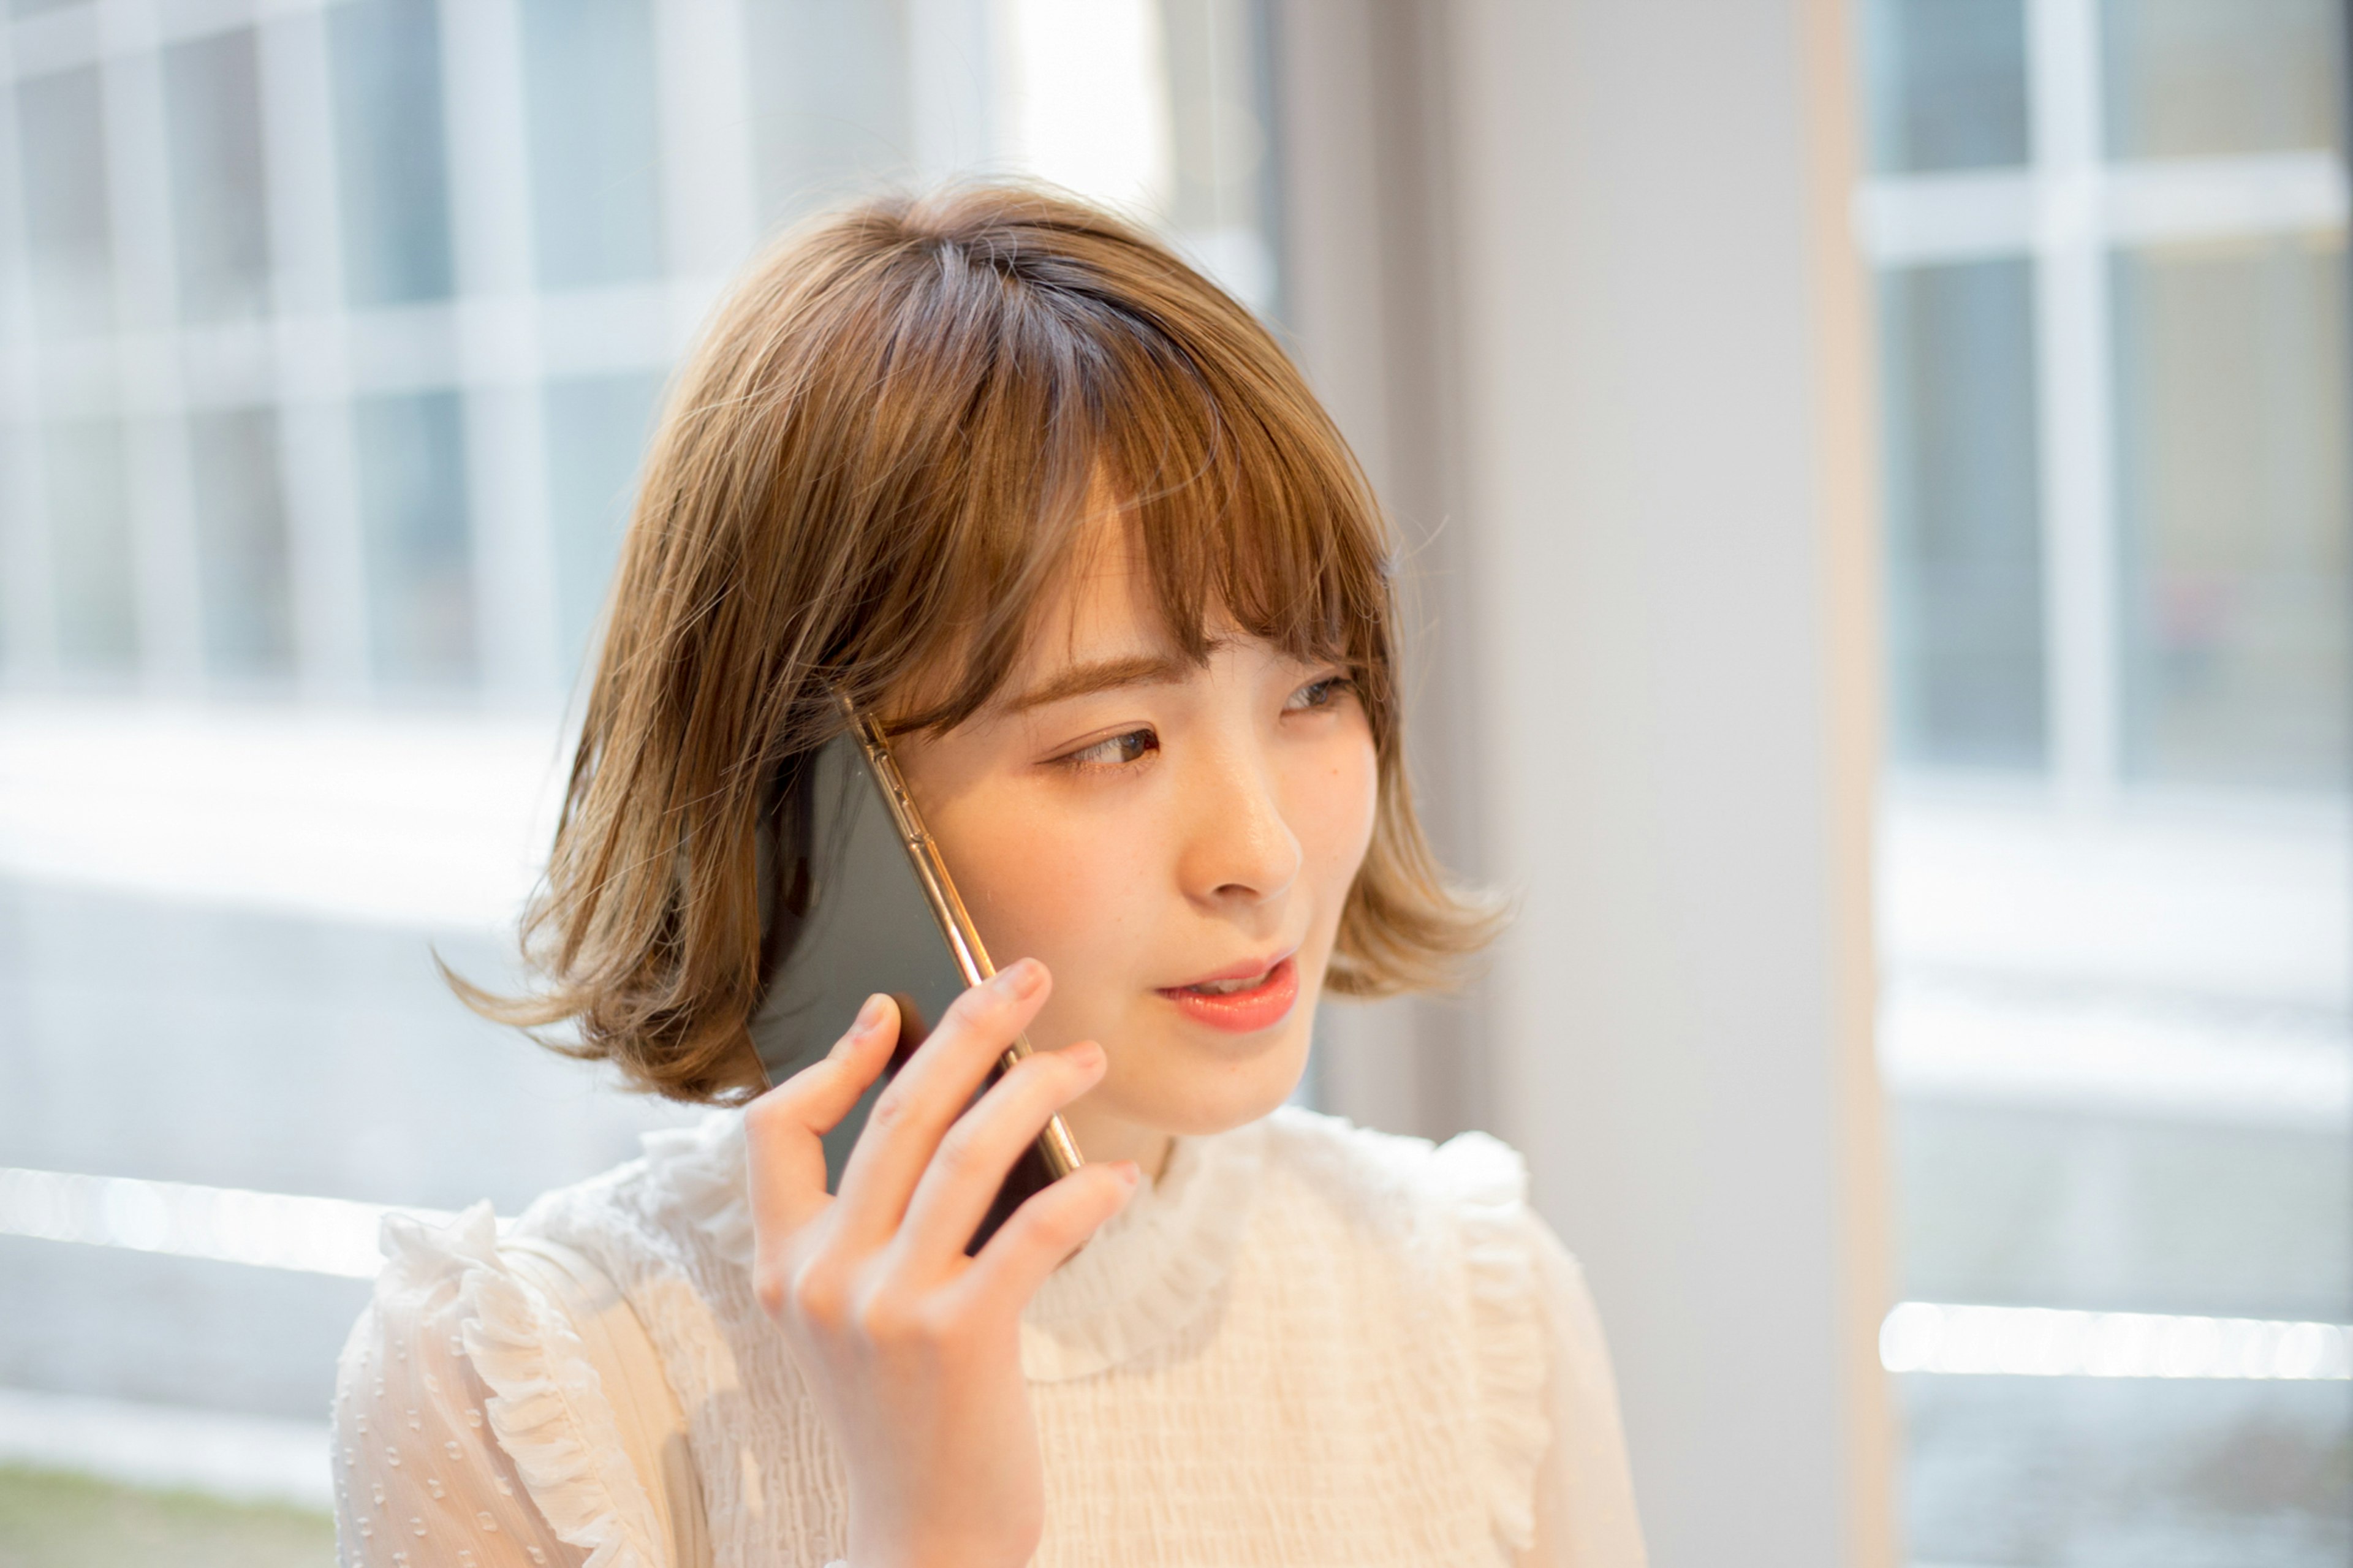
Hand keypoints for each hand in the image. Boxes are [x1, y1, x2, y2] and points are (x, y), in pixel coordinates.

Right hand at [745, 959, 1139, 1567]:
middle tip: (1024, 976)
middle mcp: (824, 1276)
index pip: (774, 1131)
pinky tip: (1120, 1178)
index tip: (890, 1012)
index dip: (831, 1059)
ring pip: (967, 1152)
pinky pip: (1033, 1231)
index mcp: (784, 1266)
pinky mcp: (960, 1339)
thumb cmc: (906, 1417)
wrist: (922, 1541)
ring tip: (1087, 1058)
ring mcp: (887, 1306)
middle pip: (896, 1114)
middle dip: (967, 1029)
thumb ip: (872, 1231)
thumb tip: (957, 1113)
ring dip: (1037, 1089)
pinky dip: (1083, 1192)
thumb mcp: (853, 1321)